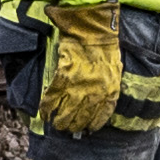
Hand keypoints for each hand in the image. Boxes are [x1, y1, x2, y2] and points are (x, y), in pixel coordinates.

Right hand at [39, 3, 125, 133]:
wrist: (93, 30)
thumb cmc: (106, 47)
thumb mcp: (115, 70)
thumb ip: (108, 87)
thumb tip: (100, 100)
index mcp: (110, 90)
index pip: (101, 116)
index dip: (92, 125)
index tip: (88, 129)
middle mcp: (94, 92)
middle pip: (82, 118)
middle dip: (73, 127)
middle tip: (68, 129)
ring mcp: (78, 86)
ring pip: (66, 113)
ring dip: (60, 121)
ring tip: (56, 125)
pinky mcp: (63, 78)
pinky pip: (52, 98)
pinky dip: (47, 108)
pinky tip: (44, 114)